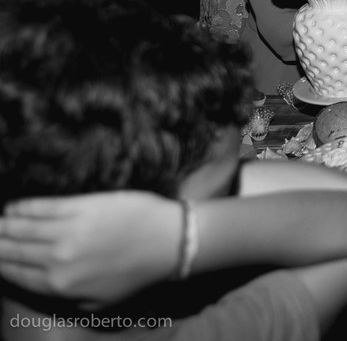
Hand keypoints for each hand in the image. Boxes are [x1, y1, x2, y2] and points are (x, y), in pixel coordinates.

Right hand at [0, 192, 180, 306]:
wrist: (168, 240)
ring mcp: (67, 231)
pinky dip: (21, 207)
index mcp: (59, 285)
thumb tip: (37, 284)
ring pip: (20, 227)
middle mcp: (56, 258)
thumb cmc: (135, 273)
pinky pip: (41, 206)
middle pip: (11, 250)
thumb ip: (63, 298)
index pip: (13, 273)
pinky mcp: (80, 206)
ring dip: (3, 225)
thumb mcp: (97, 302)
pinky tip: (12, 208)